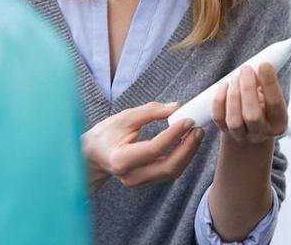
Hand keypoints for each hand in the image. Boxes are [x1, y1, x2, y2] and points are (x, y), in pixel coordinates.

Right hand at [81, 101, 203, 190]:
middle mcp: (130, 176)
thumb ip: (150, 111)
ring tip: (196, 133)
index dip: (174, 134)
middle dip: (188, 148)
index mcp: (121, 159)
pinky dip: (181, 157)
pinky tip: (187, 142)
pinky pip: (168, 172)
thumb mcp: (124, 117)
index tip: (187, 119)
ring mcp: (138, 183)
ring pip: (171, 172)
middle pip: (168, 167)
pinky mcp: (146, 182)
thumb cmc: (106, 134)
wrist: (93, 155)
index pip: (154, 148)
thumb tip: (176, 107)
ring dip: (188, 153)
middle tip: (198, 129)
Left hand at [211, 63, 287, 145]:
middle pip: (253, 116)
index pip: (275, 105)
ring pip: (234, 121)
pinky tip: (225, 85)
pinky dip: (219, 99)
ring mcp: (241, 135)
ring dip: (234, 95)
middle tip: (246, 69)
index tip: (264, 65)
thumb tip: (261, 65)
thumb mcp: (271, 94)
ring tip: (236, 77)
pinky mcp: (224, 131)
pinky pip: (218, 117)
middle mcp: (261, 133)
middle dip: (248, 89)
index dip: (270, 84)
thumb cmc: (262, 104)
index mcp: (278, 122)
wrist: (249, 125)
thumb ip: (267, 83)